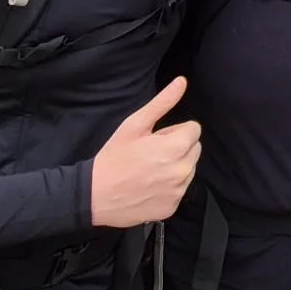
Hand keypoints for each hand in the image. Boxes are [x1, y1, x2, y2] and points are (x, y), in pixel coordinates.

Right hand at [90, 77, 200, 227]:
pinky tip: (149, 186)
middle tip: (152, 153)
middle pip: (194, 149)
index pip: (194, 129)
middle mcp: (183, 170)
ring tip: (149, 170)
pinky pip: (180, 190)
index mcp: (176, 147)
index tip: (157, 138)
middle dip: (178, 147)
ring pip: (189, 169)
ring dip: (175, 166)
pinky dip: (169, 187)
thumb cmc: (114, 157)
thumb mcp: (135, 125)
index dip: (175, 131)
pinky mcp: (172, 207)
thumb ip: (162, 102)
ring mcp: (178, 191)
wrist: (95, 195)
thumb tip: (182, 82)